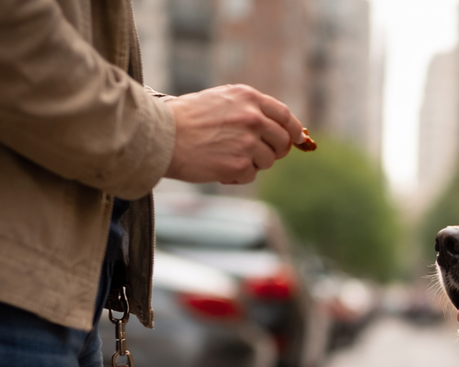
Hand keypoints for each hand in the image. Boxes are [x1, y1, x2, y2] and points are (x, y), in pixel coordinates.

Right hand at [162, 85, 305, 183]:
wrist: (161, 136)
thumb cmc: (186, 119)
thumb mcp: (221, 100)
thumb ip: (251, 110)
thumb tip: (283, 129)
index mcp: (248, 98)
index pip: (285, 116)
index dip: (294, 130)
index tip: (297, 139)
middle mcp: (252, 118)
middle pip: (282, 141)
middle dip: (274, 150)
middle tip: (258, 154)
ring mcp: (247, 143)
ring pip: (268, 160)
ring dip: (252, 163)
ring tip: (226, 156)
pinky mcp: (240, 166)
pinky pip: (251, 175)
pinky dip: (238, 176)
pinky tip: (219, 167)